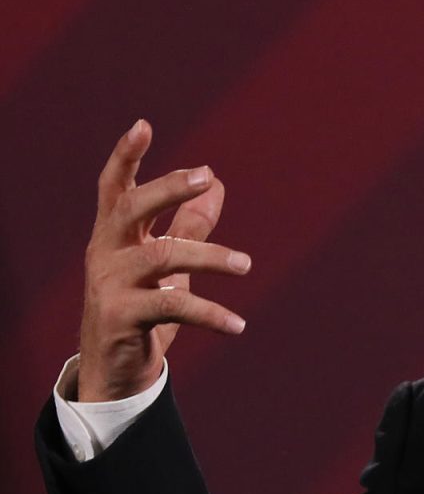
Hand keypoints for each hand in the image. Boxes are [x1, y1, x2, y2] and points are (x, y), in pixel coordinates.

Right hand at [77, 120, 249, 401]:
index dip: (126, 156)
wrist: (114, 369)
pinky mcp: (121, 316)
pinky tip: (238, 324)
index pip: (114, 187)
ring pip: (163, 257)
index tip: (144, 124)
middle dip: (167, 188)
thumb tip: (216, 183)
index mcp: (115, 235)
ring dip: (210, 257)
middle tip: (206, 177)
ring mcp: (110, 284)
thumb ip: (187, 225)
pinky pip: (174, 307)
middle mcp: (106, 252)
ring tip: (246, 264)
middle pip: (133, 209)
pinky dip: (211, 314)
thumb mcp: (165, 264)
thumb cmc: (141, 307)